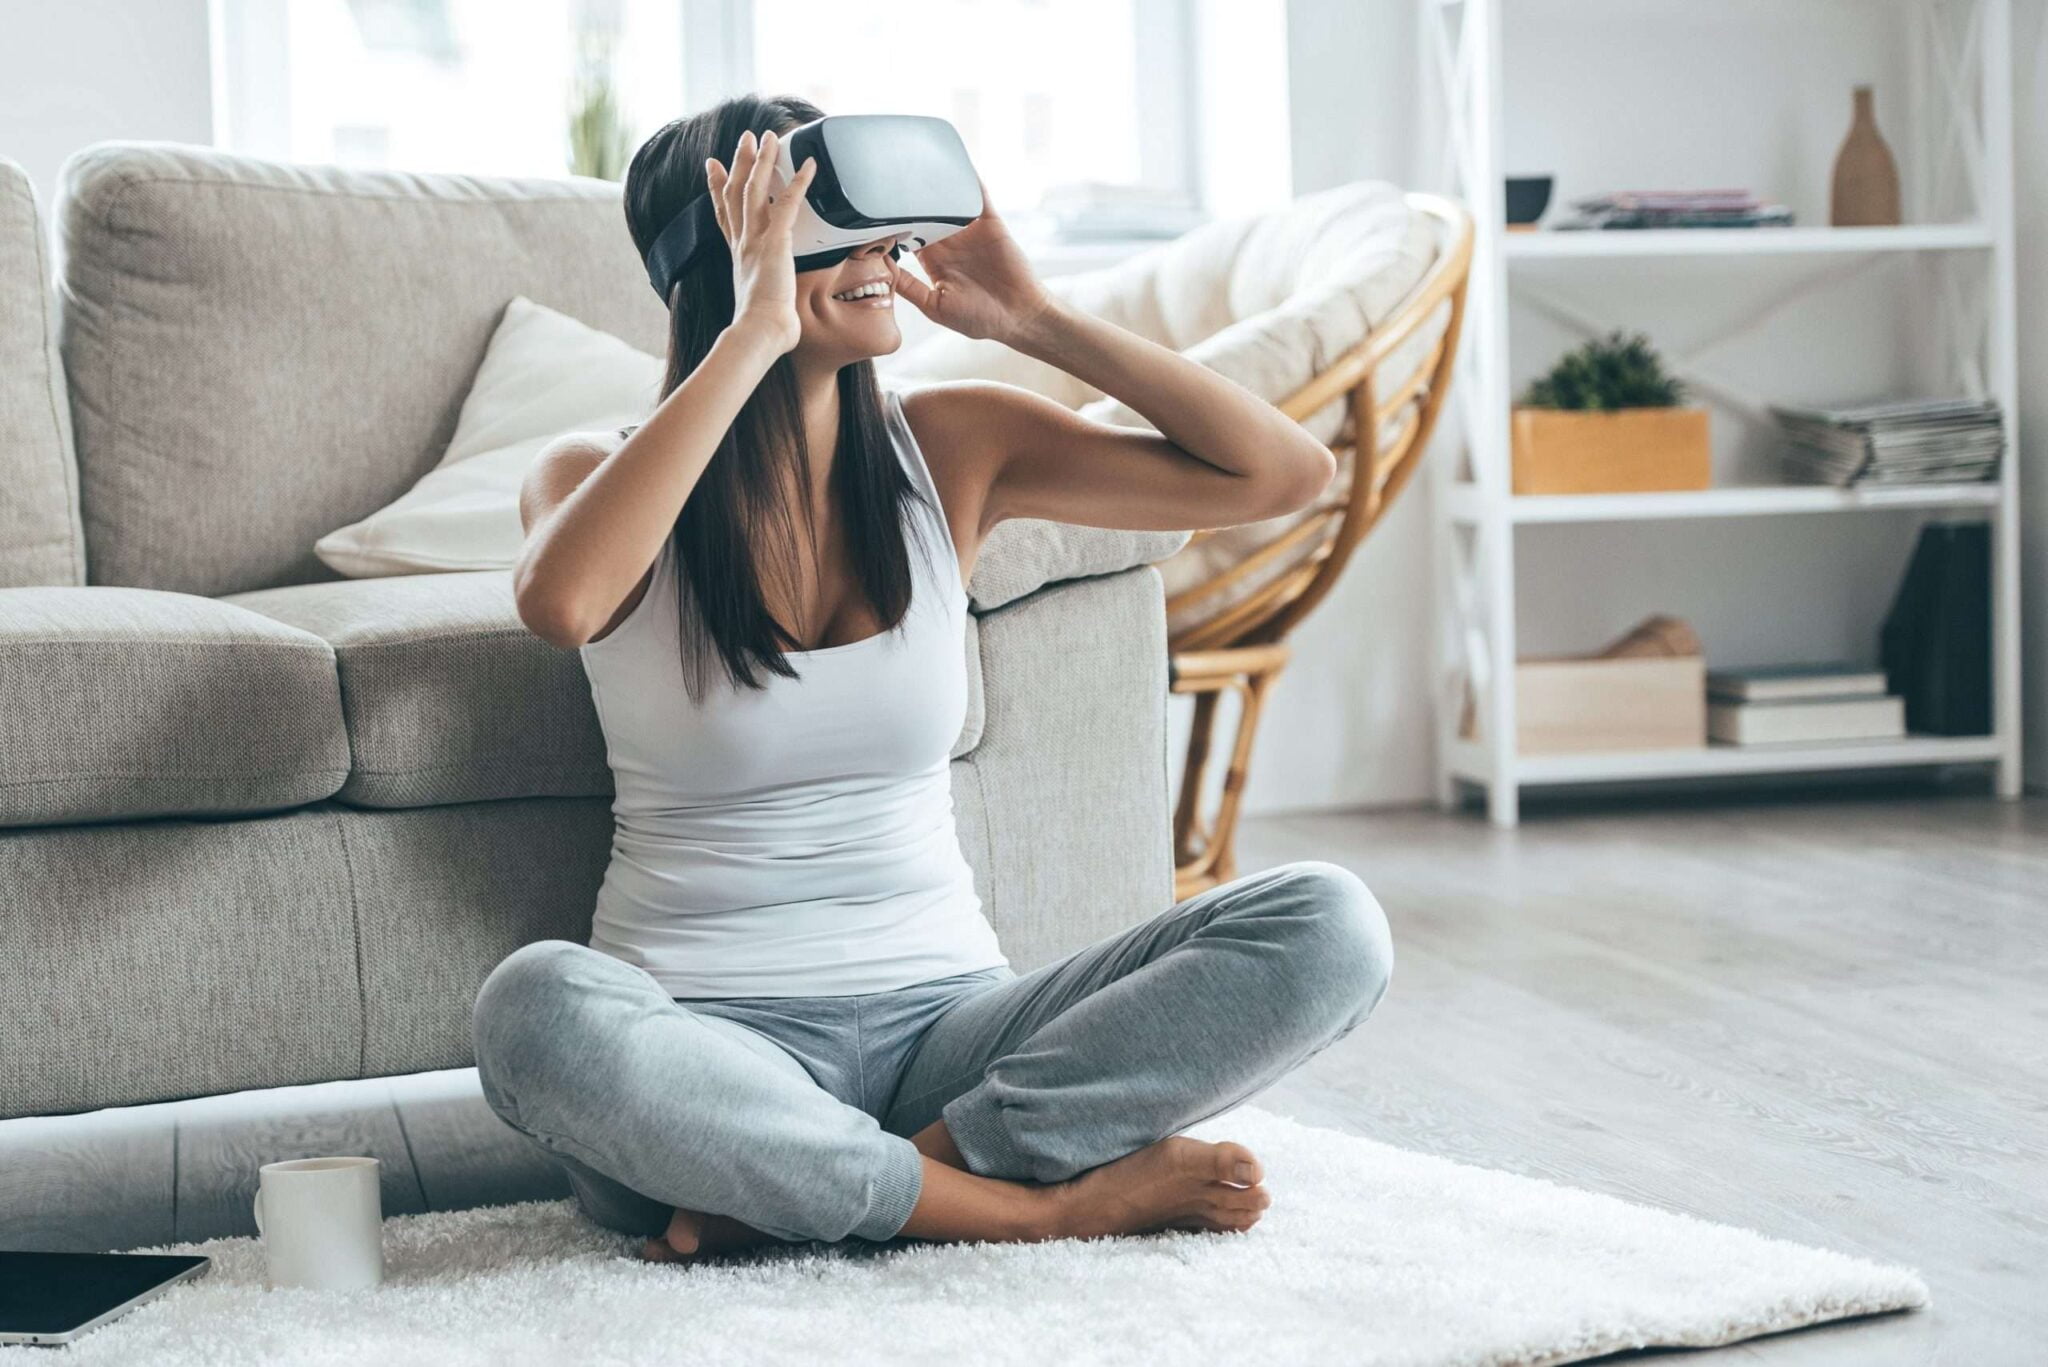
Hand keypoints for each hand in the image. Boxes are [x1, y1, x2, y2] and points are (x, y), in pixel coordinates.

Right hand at [703, 129, 816, 354]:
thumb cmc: (763, 328)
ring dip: (761, 160)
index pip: (725, 213)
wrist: (759, 332)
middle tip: (744, 138)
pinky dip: (799, 182)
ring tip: (767, 136)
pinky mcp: (775, 242)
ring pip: (754, 189)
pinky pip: (788, 203)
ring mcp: (756, 240)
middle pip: (735, 192)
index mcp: (738, 255)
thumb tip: (780, 319)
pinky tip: (809, 165)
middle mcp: (743, 243)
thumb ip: (767, 300)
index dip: (717, 187)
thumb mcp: (760, 306)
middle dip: (739, 162)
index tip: (712, 166)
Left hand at [890, 179, 1053, 344]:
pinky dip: (970, 181)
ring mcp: (970, 232)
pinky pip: (979, 196)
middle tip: (890, 184)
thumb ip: (909, 287)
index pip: (908, 237)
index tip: (876, 216)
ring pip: (948, 202)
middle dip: (910, 202)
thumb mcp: (936, 307)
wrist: (1020, 317)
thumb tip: (883, 266)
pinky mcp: (990, 224)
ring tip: (918, 168)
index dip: (894, 226)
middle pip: (924, 214)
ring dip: (936, 188)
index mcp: (934, 262)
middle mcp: (950, 243)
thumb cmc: (980, 318)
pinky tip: (957, 166)